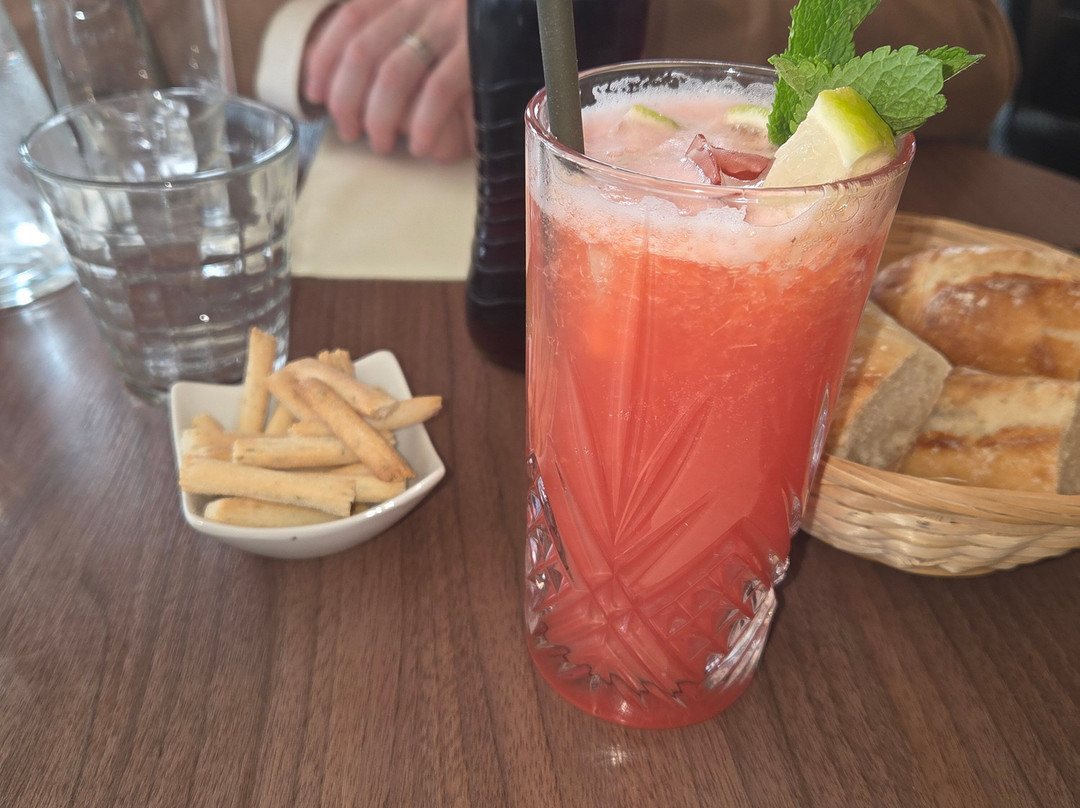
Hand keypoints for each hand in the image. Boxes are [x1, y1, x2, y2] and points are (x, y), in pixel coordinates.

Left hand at [303, 0, 473, 162]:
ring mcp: (455, 25)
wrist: (537, 19)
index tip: (315, 92)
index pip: (351, 17)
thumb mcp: (433, 18)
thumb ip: (395, 33)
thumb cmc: (480, 32)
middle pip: (364, 51)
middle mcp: (427, 2)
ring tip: (380, 144)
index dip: (325, 56)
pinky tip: (417, 145)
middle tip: (348, 131)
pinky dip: (422, 122)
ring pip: (394, 73)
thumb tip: (338, 73)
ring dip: (378, 117)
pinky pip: (439, 90)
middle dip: (346, 99)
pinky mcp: (482, 53)